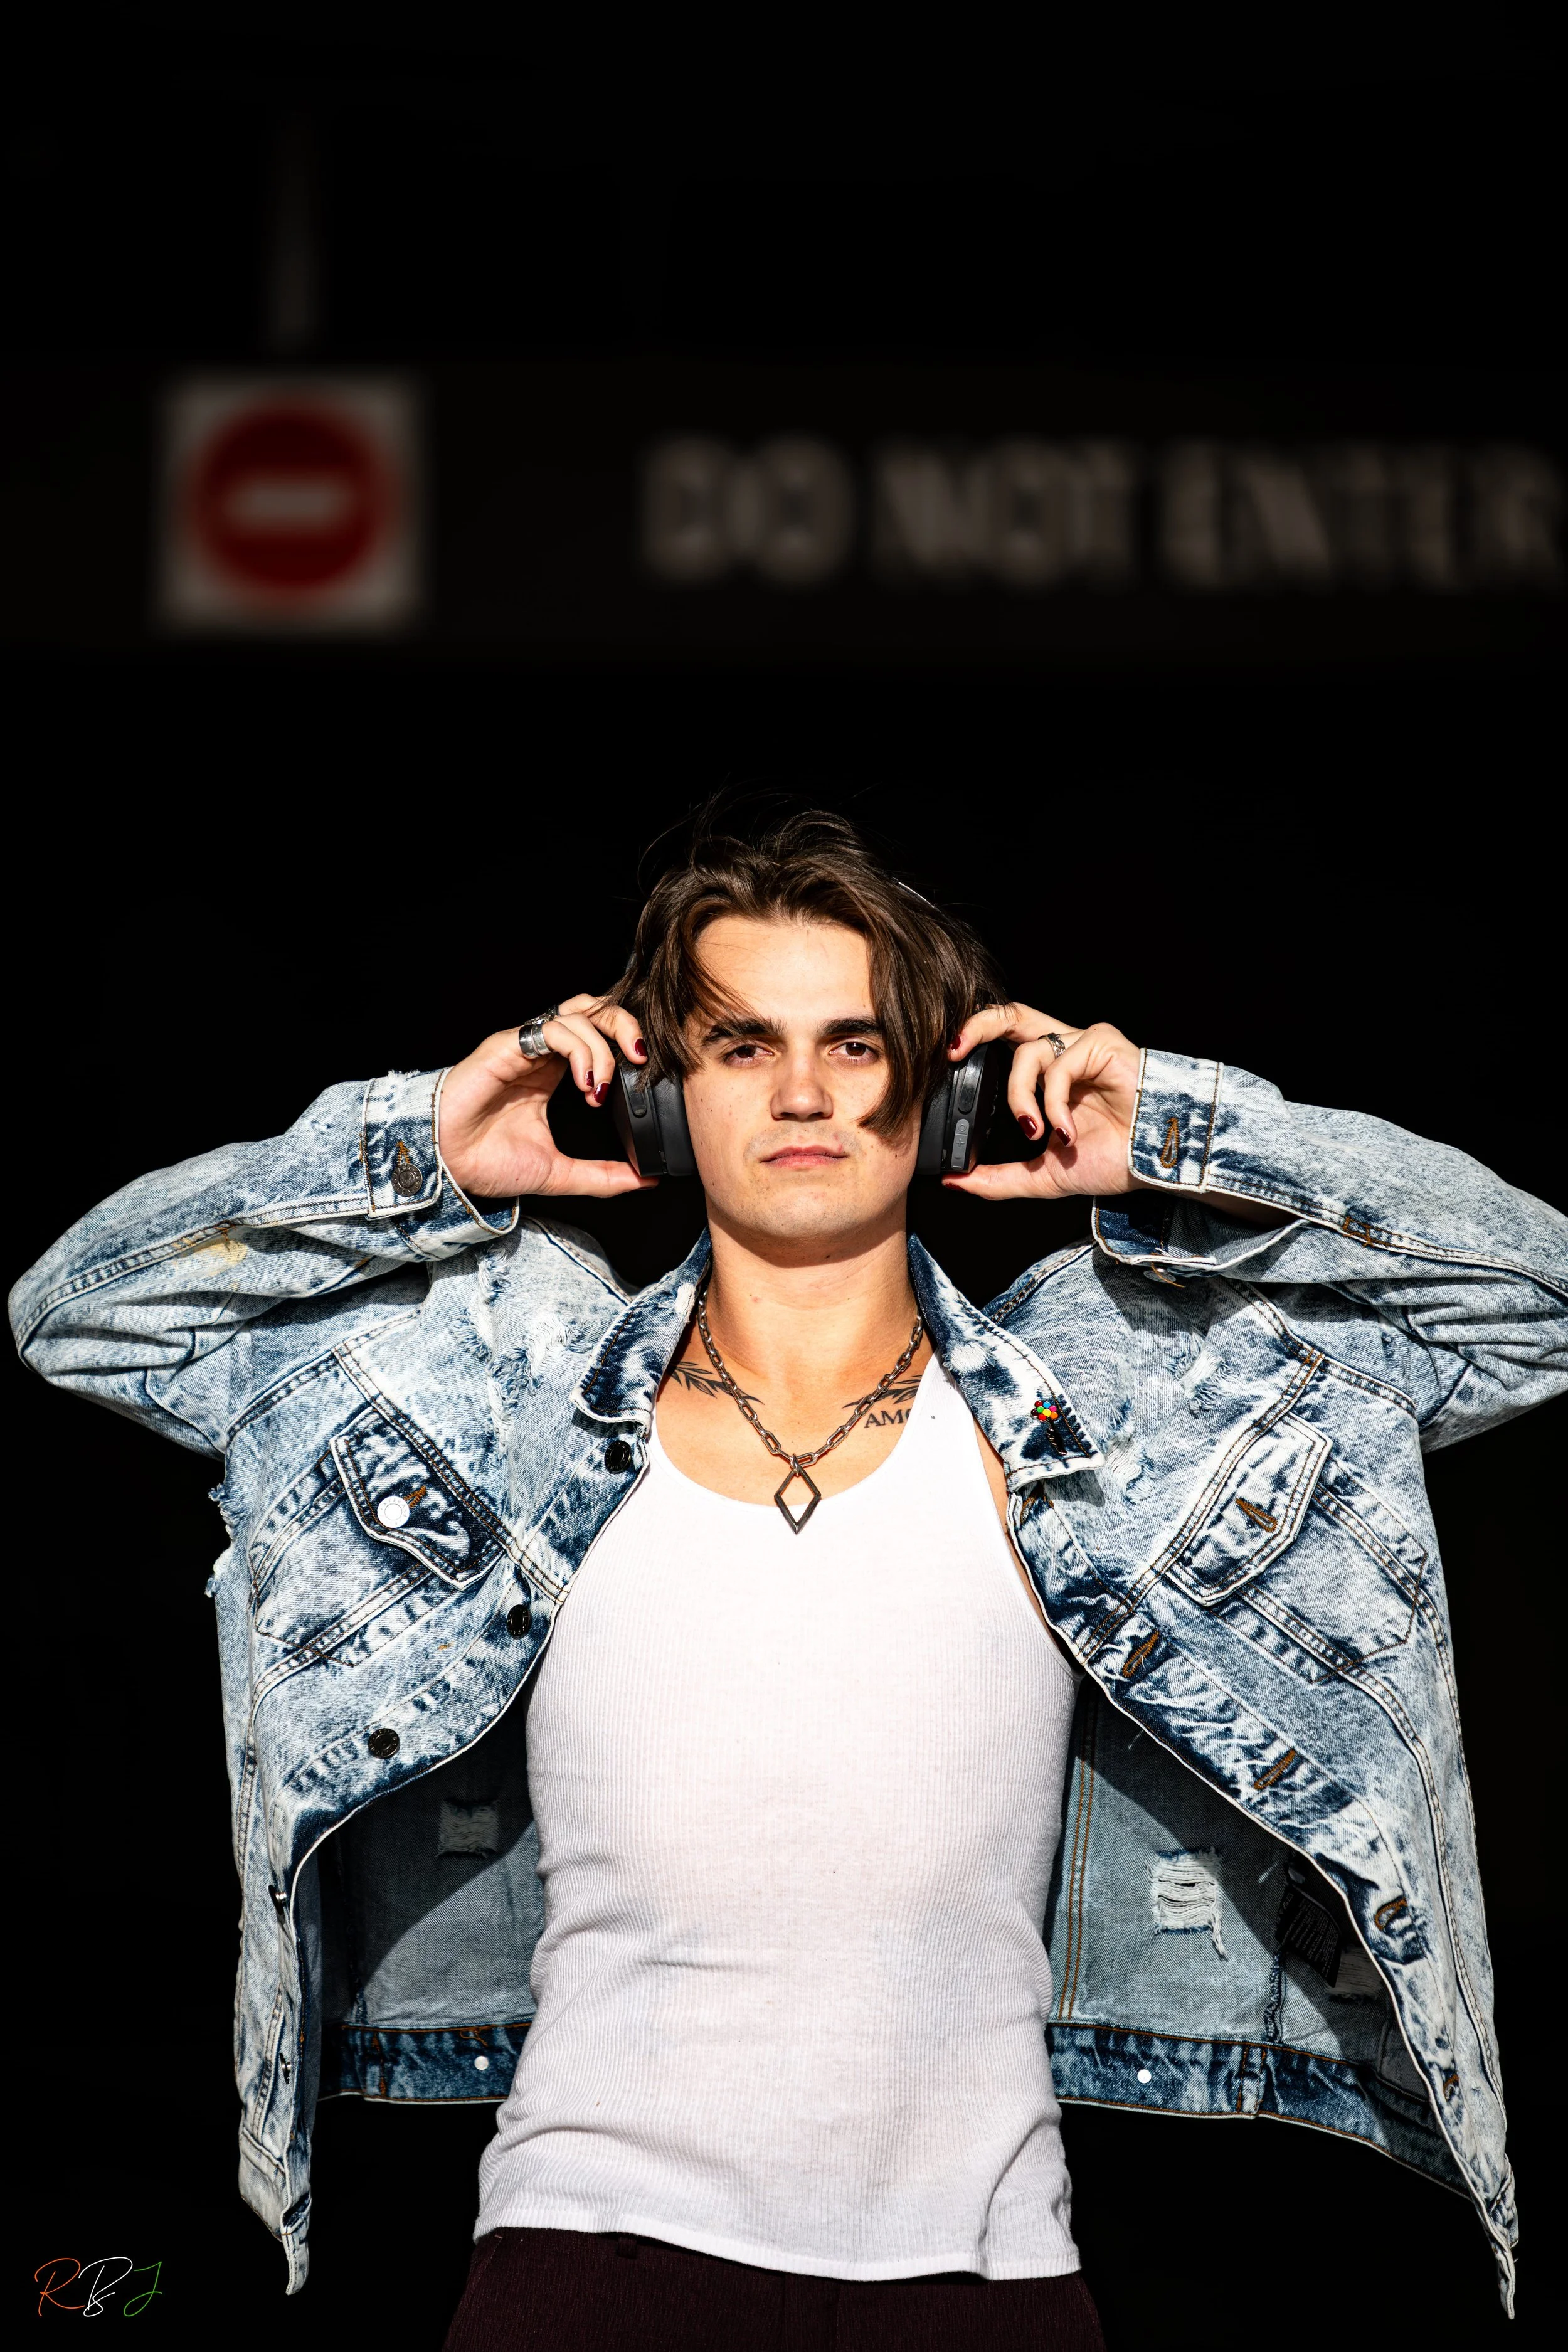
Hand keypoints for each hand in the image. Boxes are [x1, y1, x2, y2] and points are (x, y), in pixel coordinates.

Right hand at [437, 995, 656, 1200]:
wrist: (446, 1167)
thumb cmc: (487, 1162)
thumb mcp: (558, 1173)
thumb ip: (602, 1176)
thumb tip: (645, 1179)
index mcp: (553, 1071)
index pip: (599, 1033)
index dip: (626, 1043)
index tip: (643, 1077)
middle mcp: (540, 1052)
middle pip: (593, 1008)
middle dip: (625, 1026)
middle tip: (640, 1060)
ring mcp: (524, 1046)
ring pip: (577, 1013)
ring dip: (602, 1049)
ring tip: (600, 1089)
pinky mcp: (507, 1046)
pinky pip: (552, 1029)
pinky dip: (580, 1051)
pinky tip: (585, 1084)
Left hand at [942, 1007, 1142, 1200]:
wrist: (1155, 1164)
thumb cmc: (1113, 1160)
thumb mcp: (1043, 1174)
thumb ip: (998, 1177)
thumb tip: (953, 1181)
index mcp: (1048, 1072)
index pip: (1003, 1041)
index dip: (973, 1043)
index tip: (945, 1064)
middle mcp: (1063, 1051)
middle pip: (1010, 1015)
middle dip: (975, 1027)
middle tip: (952, 1053)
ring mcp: (1083, 1044)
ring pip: (1028, 1052)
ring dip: (1019, 1097)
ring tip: (1036, 1132)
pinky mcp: (1101, 1043)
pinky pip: (1059, 1065)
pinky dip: (1054, 1103)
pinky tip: (1067, 1130)